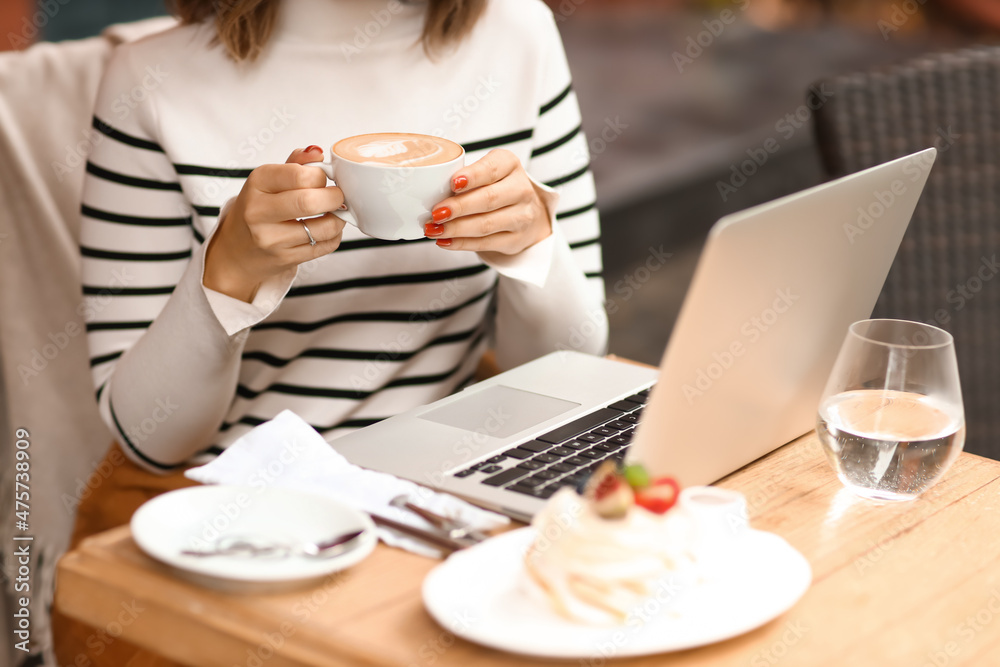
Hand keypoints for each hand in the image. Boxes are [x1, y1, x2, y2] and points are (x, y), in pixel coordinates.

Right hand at [203, 146, 346, 302]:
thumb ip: (294, 164)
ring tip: (335, 213)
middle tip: (338, 196)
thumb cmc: (258, 210)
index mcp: (257, 183)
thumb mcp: (268, 182)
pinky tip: (327, 230)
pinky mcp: (285, 259)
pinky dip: (334, 236)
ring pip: (323, 227)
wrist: (236, 252)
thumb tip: (317, 152)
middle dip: (335, 197)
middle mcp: (259, 212)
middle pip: (309, 202)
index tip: (324, 179)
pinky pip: (324, 246)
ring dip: (339, 219)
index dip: (320, 175)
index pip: (298, 175)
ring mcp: (271, 239)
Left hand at [424, 149, 550, 256]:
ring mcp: (522, 216)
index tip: (452, 183)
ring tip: (434, 229)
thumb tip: (429, 193)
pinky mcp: (516, 240)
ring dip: (456, 228)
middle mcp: (521, 189)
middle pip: (488, 199)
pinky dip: (462, 243)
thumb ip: (464, 178)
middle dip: (459, 207)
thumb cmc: (495, 187)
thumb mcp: (486, 173)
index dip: (472, 176)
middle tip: (436, 213)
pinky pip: (486, 243)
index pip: (492, 169)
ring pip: (486, 224)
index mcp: (510, 165)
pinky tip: (445, 241)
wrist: (526, 212)